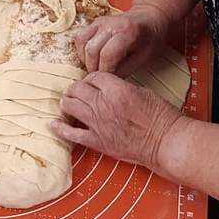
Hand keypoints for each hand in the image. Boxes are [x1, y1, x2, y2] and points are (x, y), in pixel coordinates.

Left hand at [50, 72, 183, 170]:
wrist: (165, 142)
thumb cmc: (160, 116)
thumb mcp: (142, 91)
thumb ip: (121, 87)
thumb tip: (108, 88)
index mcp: (115, 89)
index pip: (92, 76)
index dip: (92, 78)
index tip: (93, 82)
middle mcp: (103, 104)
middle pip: (77, 88)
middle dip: (76, 88)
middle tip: (77, 90)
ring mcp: (97, 124)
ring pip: (70, 106)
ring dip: (67, 102)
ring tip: (67, 102)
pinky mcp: (97, 141)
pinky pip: (71, 134)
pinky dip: (60, 128)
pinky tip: (53, 124)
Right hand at [75, 4, 168, 76]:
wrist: (151, 21)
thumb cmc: (149, 42)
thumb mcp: (142, 59)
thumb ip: (122, 71)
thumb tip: (105, 80)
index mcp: (128, 32)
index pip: (107, 55)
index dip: (105, 71)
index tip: (107, 80)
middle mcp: (112, 23)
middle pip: (92, 50)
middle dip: (94, 68)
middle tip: (101, 77)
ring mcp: (101, 21)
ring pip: (83, 43)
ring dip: (86, 60)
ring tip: (97, 68)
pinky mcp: (95, 22)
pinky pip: (80, 38)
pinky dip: (82, 51)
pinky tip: (92, 58)